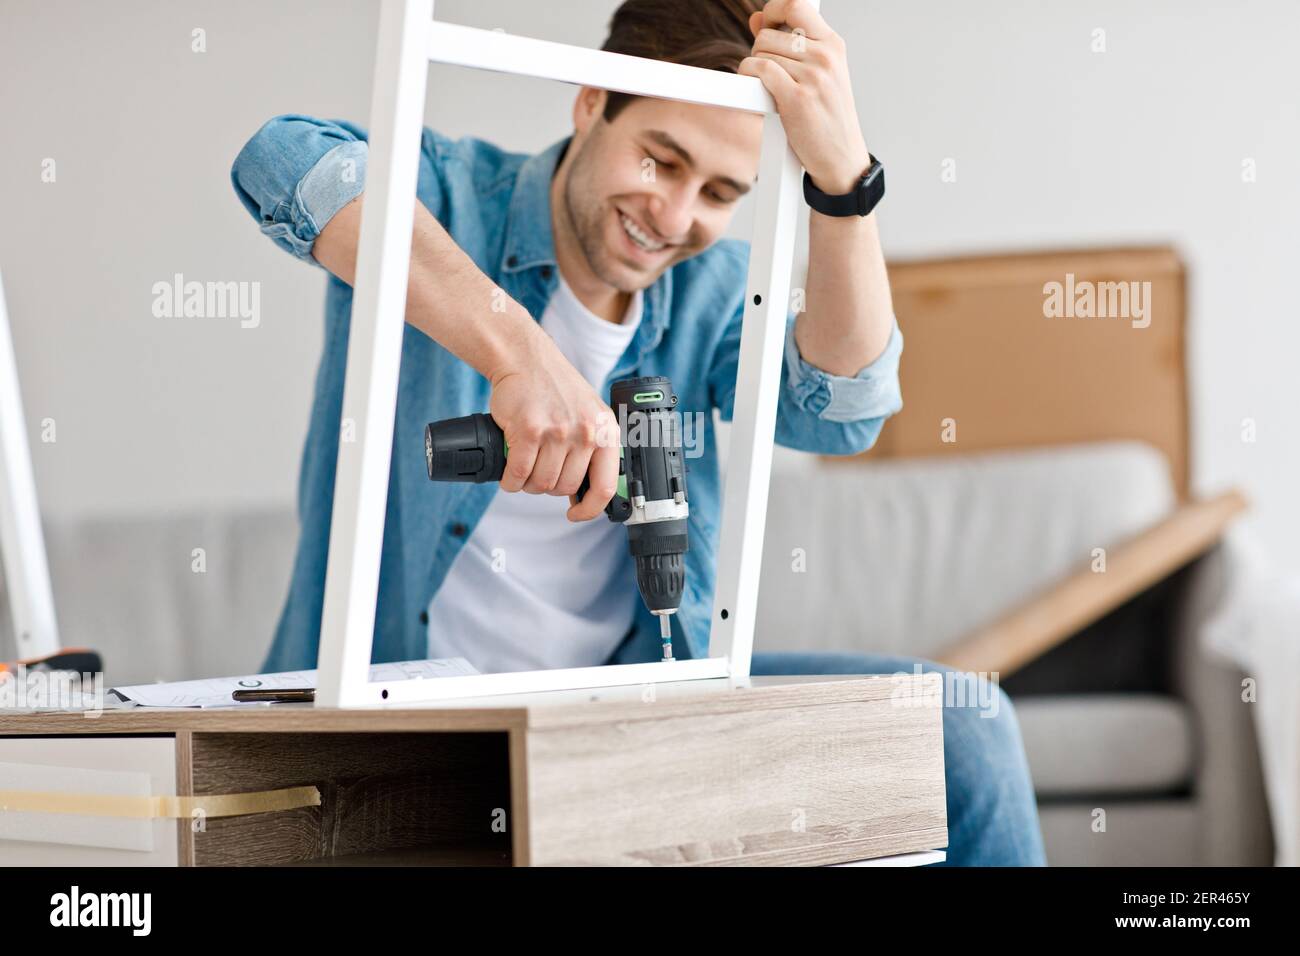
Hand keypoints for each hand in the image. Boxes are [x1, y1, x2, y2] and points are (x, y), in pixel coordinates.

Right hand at [488, 328, 619, 521]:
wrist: (526, 359)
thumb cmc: (556, 389)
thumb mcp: (589, 415)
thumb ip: (593, 448)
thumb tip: (588, 493)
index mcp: (605, 430)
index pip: (605, 486)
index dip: (590, 509)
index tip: (576, 514)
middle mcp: (586, 432)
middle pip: (565, 488)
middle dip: (548, 487)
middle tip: (538, 472)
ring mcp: (558, 432)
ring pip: (541, 484)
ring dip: (528, 484)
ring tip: (524, 468)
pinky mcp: (529, 430)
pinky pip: (519, 474)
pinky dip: (510, 481)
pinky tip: (509, 473)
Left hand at [738, 0, 872, 195]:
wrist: (841, 158)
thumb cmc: (826, 116)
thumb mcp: (816, 73)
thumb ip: (787, 43)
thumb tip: (756, 19)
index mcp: (833, 45)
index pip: (797, 6)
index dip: (773, 10)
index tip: (764, 25)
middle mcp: (826, 56)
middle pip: (769, 33)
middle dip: (759, 51)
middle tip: (768, 72)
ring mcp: (814, 76)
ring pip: (761, 53)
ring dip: (754, 69)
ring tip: (768, 88)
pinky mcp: (798, 98)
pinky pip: (760, 70)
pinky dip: (748, 77)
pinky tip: (755, 90)